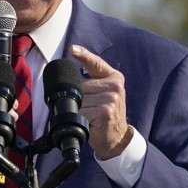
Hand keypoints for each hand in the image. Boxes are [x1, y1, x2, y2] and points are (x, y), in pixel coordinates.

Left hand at [69, 45, 132, 159]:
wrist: (116, 138)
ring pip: (80, 100)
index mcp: (114, 77)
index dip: (83, 55)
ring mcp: (111, 99)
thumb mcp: (103, 94)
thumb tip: (70, 78)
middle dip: (78, 98)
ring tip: (91, 117)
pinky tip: (90, 123)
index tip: (72, 49)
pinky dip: (80, 119)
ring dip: (79, 110)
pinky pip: (81, 112)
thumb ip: (92, 82)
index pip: (95, 63)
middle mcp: (115, 86)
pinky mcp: (105, 111)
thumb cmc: (105, 115)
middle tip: (89, 109)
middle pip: (81, 86)